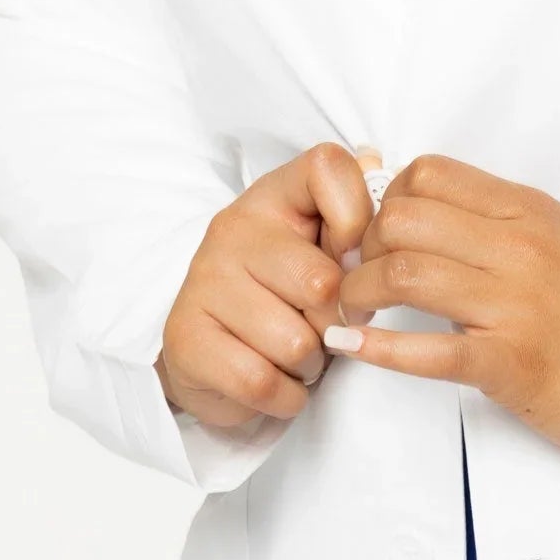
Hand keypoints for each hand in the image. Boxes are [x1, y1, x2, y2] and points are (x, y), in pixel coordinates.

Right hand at [154, 143, 376, 433]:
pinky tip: (277, 382)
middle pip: (322, 283)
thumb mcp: (321, 248)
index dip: (360, 220)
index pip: (328, 168)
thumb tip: (375, 162)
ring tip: (296, 355)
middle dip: (337, 323)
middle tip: (323, 327)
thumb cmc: (283, 297)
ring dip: (310, 365)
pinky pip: (263, 382)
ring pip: (296, 342)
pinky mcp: (184, 340)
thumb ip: (354, 214)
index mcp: (273, 196)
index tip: (352, 260)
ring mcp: (202, 282)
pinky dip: (285, 396)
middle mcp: (231, 228)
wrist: (210, 356)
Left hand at [327, 154, 559, 455]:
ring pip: (404, 274)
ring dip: (360, 293)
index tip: (381, 231)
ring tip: (355, 311)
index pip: (430, 174)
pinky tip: (352, 347)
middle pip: (403, 219)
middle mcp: (520, 249)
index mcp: (529, 211)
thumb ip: (501, 219)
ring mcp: (515, 305)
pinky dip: (378, 349)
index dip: (387, 199)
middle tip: (361, 274)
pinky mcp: (509, 363)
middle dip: (364, 247)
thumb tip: (428, 206)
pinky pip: (427, 350)